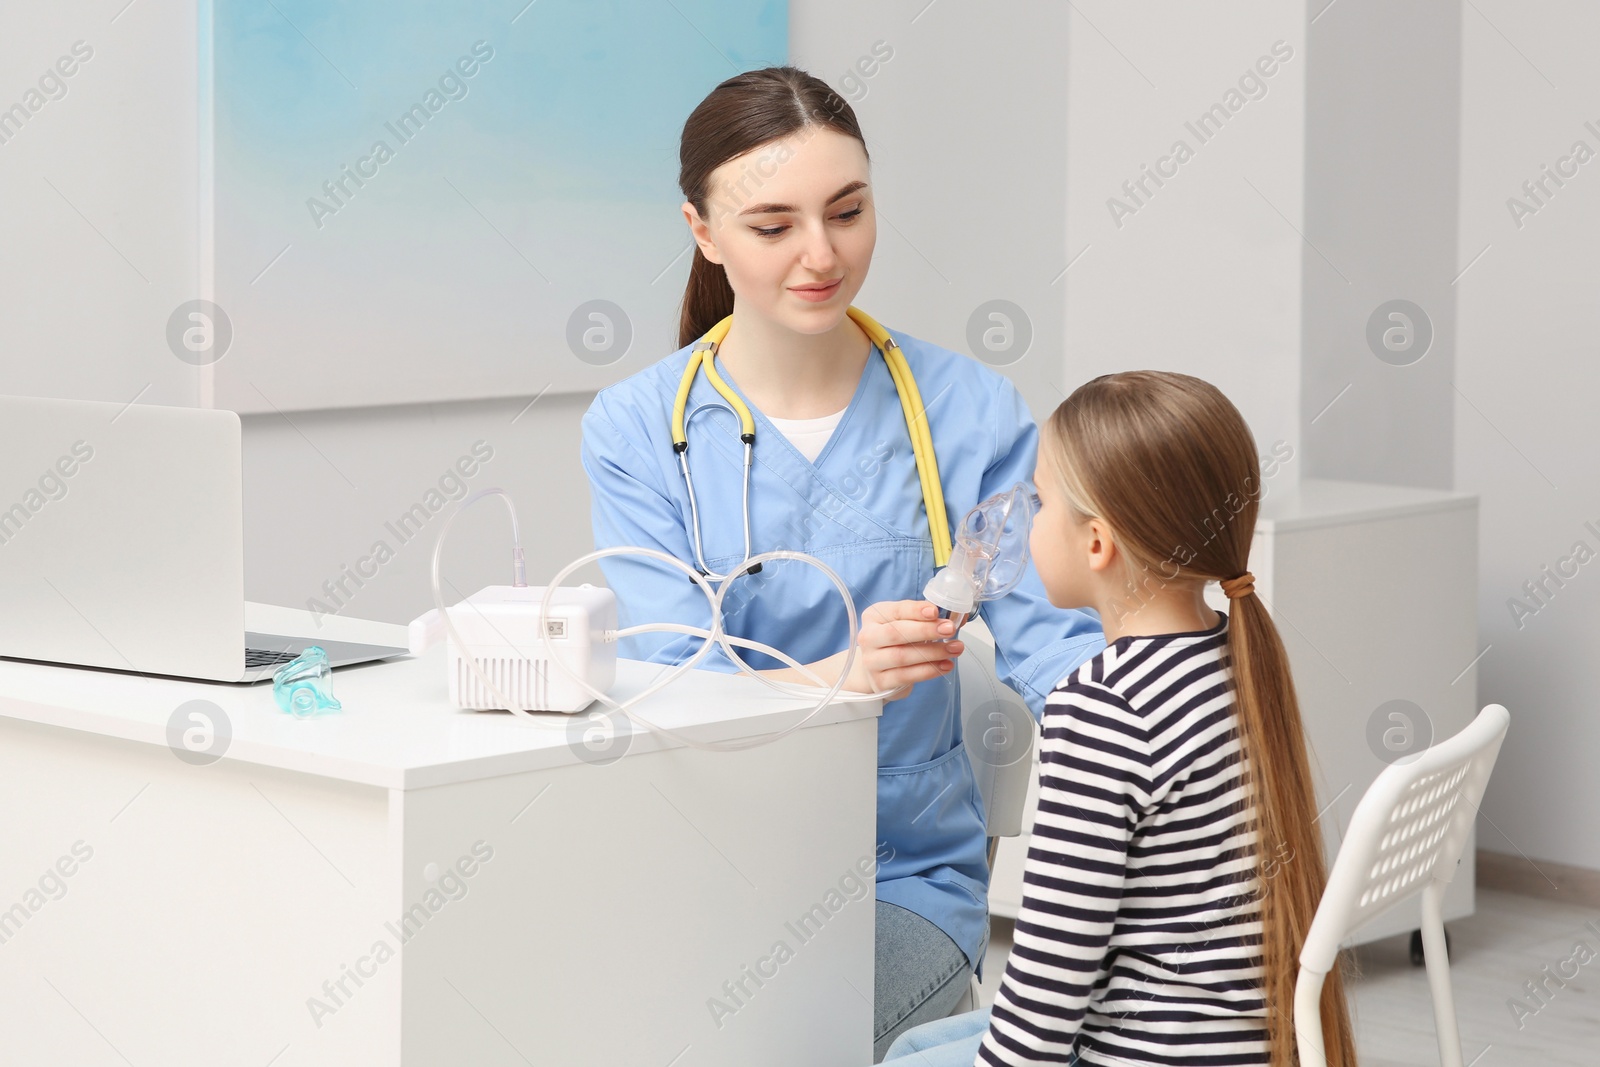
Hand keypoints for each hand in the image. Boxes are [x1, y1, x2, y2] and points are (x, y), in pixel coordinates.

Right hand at [844, 600, 963, 699]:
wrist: (876, 669)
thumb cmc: (896, 641)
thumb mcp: (906, 623)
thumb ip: (927, 618)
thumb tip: (957, 616)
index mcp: (873, 616)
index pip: (895, 610)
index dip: (915, 610)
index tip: (935, 611)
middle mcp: (868, 637)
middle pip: (896, 633)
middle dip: (926, 630)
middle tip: (950, 629)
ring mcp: (872, 661)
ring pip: (902, 656)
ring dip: (933, 652)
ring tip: (955, 648)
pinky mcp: (880, 681)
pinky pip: (906, 676)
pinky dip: (928, 671)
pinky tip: (945, 665)